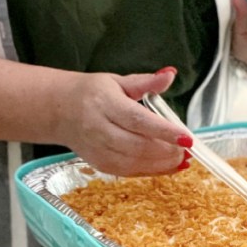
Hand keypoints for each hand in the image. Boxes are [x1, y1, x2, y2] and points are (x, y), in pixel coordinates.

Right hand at [53, 69, 190, 176]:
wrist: (59, 110)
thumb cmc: (91, 93)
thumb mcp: (118, 81)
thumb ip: (146, 82)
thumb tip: (170, 75)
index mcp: (105, 104)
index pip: (138, 120)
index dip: (164, 131)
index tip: (187, 137)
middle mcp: (99, 129)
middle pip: (137, 146)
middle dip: (167, 151)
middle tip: (188, 150)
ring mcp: (98, 150)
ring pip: (134, 163)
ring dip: (162, 164)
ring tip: (182, 159)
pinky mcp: (99, 164)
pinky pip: (129, 172)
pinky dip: (151, 171)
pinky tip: (167, 166)